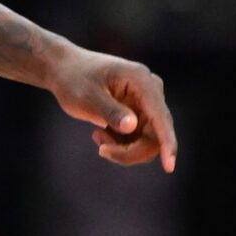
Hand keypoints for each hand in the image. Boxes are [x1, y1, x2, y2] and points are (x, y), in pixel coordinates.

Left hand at [47, 46, 176, 171]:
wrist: (66, 69)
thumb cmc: (74, 80)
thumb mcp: (87, 97)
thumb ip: (110, 111)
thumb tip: (132, 127)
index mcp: (142, 81)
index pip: (160, 117)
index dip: (167, 143)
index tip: (169, 167)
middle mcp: (151, 92)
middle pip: (155, 135)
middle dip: (130, 151)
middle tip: (101, 150)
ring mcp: (147, 103)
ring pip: (147, 141)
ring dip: (122, 148)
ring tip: (97, 135)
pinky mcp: (140, 113)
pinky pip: (138, 139)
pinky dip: (119, 143)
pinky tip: (100, 131)